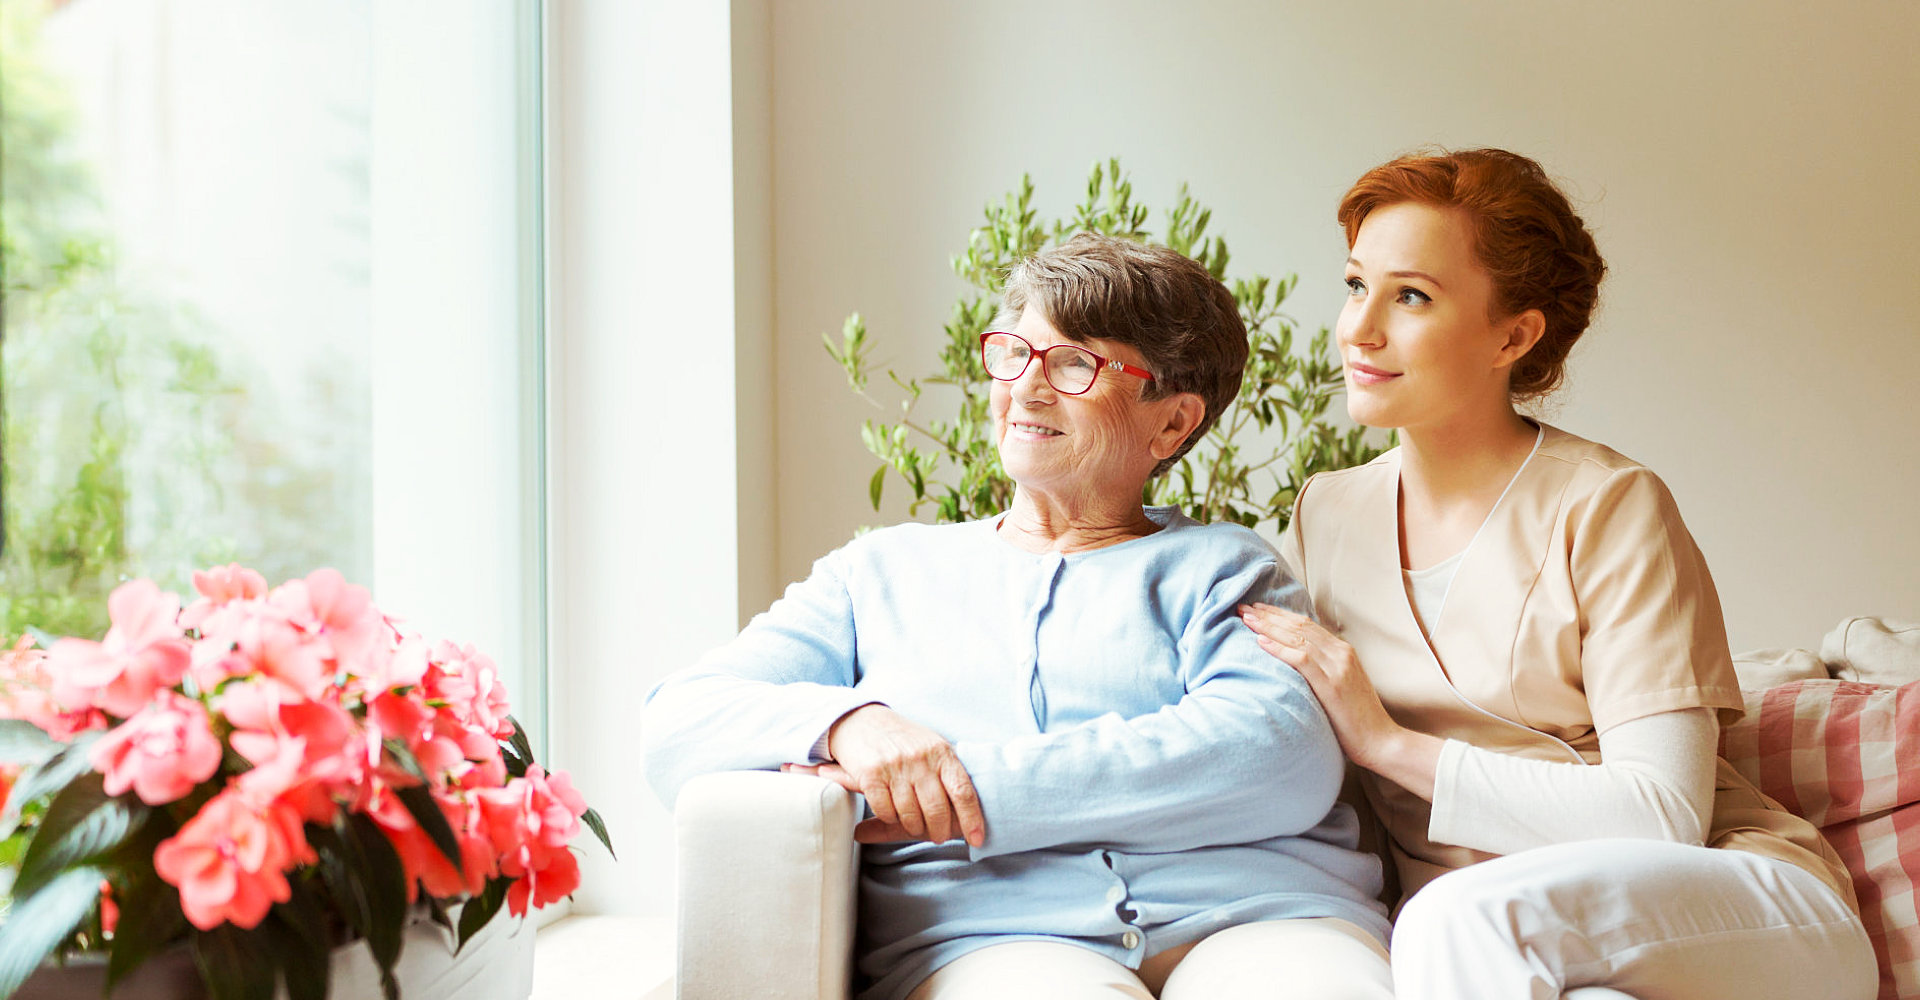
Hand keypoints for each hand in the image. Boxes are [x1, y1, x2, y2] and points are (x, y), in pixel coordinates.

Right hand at [797, 704, 984, 845]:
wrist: (862, 721)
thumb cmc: (904, 740)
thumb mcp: (931, 747)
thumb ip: (947, 772)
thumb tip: (970, 810)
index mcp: (941, 753)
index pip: (962, 791)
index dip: (972, 819)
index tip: (977, 839)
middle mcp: (920, 759)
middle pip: (937, 809)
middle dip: (940, 830)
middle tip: (939, 837)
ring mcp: (895, 766)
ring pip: (910, 815)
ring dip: (913, 827)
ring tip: (914, 826)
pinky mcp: (871, 775)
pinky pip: (885, 811)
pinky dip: (890, 818)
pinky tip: (892, 813)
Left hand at [1238, 603, 1423, 781]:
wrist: (1380, 740)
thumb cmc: (1357, 718)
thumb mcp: (1341, 684)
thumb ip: (1323, 668)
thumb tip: (1295, 662)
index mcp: (1343, 650)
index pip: (1306, 624)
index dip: (1279, 614)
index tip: (1257, 608)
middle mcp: (1341, 653)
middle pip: (1299, 626)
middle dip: (1268, 615)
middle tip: (1243, 607)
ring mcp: (1338, 667)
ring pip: (1298, 637)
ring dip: (1268, 626)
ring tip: (1246, 619)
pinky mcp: (1332, 684)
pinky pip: (1301, 660)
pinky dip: (1279, 649)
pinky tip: (1260, 642)